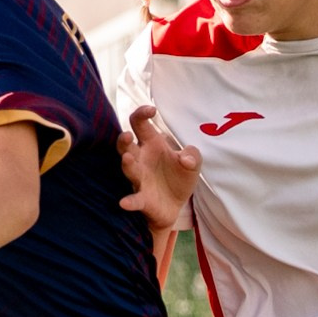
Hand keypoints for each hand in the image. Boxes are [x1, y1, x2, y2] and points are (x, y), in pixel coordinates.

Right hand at [117, 105, 199, 232]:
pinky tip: (124, 203)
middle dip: (124, 140)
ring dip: (127, 164)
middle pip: (125, 146)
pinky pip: (134, 199)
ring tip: (128, 159)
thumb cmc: (179, 178)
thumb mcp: (193, 163)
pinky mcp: (141, 199)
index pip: (139, 124)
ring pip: (128, 168)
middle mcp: (140, 159)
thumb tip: (186, 160)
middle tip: (127, 135)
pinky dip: (129, 201)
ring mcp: (139, 179)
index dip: (141, 114)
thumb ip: (194, 155)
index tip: (152, 110)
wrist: (176, 206)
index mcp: (151, 144)